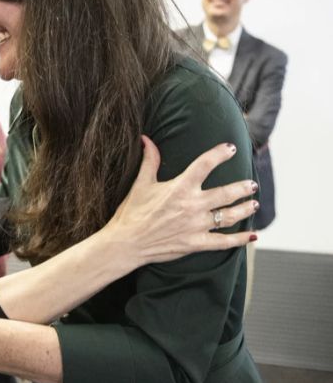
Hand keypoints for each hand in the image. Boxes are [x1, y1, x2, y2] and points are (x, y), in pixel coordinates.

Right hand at [101, 136, 258, 268]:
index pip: (205, 164)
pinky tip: (252, 235)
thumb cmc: (131, 212)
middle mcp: (192, 205)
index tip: (230, 149)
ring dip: (245, 209)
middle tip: (252, 184)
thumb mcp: (141, 184)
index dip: (220, 154)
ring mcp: (196, 225)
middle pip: (227, 193)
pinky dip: (240, 239)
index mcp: (180, 187)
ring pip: (230, 216)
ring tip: (254, 204)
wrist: (126, 242)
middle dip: (243, 187)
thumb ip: (150, 161)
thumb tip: (147, 139)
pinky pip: (224, 242)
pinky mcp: (196, 243)